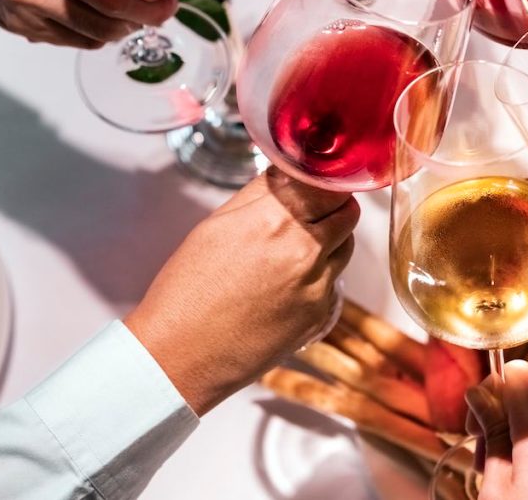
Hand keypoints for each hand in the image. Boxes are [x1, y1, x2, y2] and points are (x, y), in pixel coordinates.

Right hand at [0, 0, 176, 47]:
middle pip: (105, 7)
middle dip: (148, 11)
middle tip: (168, 5)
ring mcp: (24, 6)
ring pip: (93, 30)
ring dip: (128, 27)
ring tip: (147, 15)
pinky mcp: (23, 27)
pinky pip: (75, 40)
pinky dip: (103, 35)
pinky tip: (116, 22)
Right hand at [125, 170, 358, 415]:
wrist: (179, 357)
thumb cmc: (187, 290)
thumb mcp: (216, 225)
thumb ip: (261, 193)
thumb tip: (289, 170)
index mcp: (275, 219)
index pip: (330, 181)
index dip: (327, 177)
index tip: (319, 178)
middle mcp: (305, 250)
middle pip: (347, 210)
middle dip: (332, 206)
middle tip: (309, 211)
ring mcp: (318, 285)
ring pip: (347, 245)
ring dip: (331, 239)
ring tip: (293, 250)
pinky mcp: (321, 315)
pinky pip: (335, 281)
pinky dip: (320, 276)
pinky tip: (287, 285)